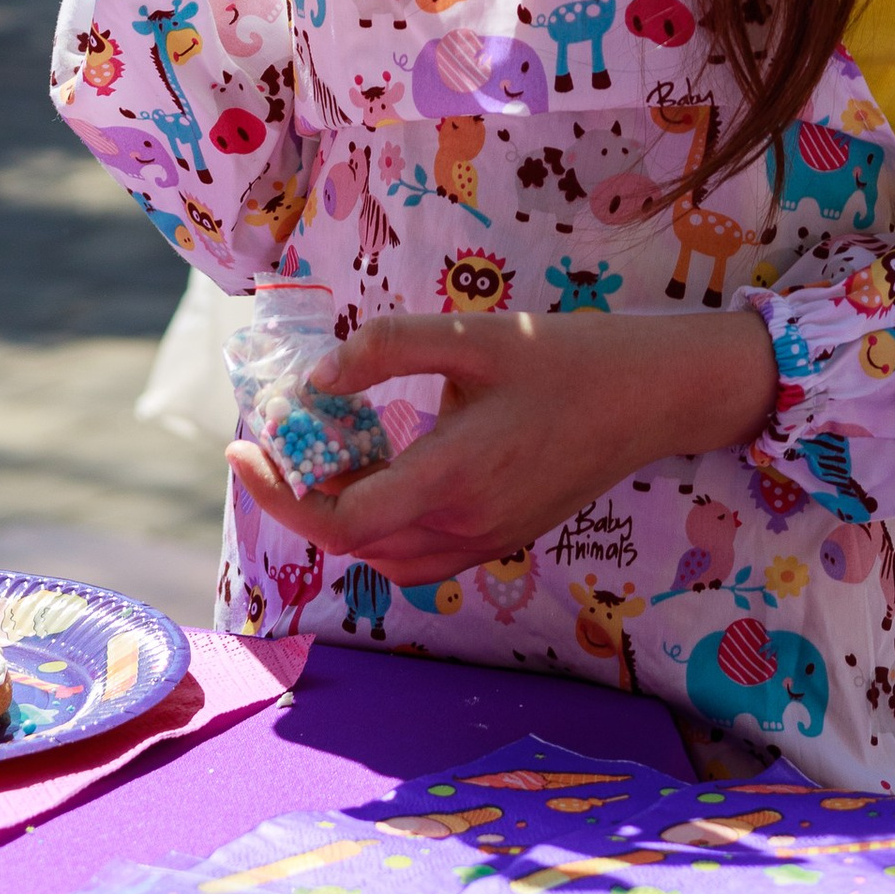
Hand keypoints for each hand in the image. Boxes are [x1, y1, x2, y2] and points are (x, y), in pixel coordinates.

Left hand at [226, 307, 778, 582]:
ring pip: (387, 559)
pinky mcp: (503, 539)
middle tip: (274, 442)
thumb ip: (389, 348)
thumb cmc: (567, 358)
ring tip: (326, 453)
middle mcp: (466, 527)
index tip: (241, 448)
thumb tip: (317, 380)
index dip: (279, 492)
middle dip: (300, 500)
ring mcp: (488, 542)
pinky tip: (383, 471)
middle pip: (355, 545)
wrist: (653, 396)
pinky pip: (421, 557)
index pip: (341, 519)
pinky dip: (383, 528)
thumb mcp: (475, 334)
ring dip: (342, 519)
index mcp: (454, 478)